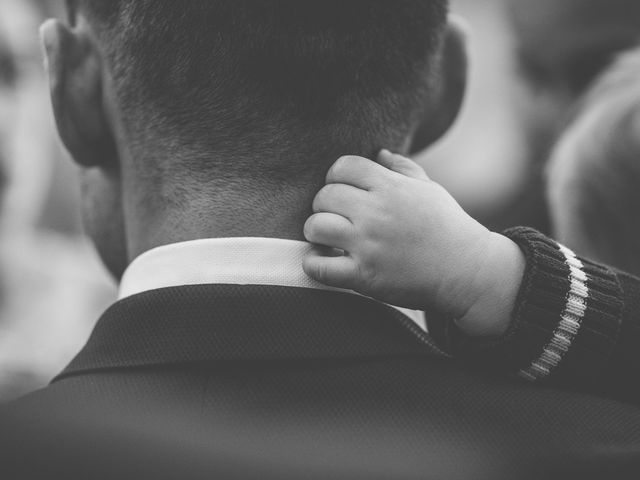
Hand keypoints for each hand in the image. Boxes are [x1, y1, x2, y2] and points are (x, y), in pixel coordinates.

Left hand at [303, 150, 524, 335]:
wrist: (467, 272)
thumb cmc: (448, 227)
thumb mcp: (430, 190)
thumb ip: (402, 168)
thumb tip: (379, 152)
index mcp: (391, 188)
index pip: (343, 166)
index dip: (336, 177)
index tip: (343, 192)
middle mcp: (377, 213)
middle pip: (324, 196)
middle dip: (324, 205)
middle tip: (335, 217)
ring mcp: (369, 245)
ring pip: (316, 227)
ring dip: (316, 231)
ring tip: (326, 238)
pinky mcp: (364, 276)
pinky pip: (319, 267)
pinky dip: (313, 264)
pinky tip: (321, 261)